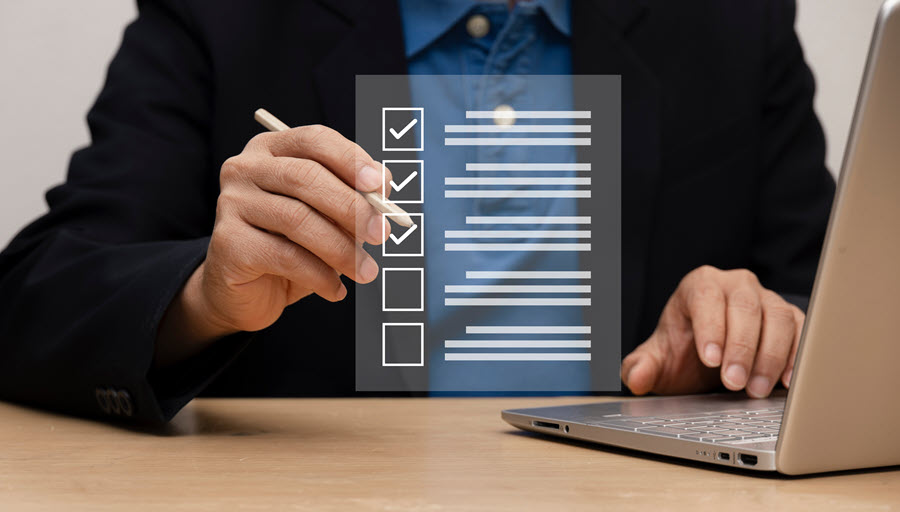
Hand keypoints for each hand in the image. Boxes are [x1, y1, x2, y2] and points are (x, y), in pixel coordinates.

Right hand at [155, 125, 391, 365]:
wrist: (246, 291)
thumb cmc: (291, 245)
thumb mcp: (324, 217)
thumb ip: (349, 200)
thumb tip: (382, 198)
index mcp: (272, 150)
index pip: (314, 140)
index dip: (350, 160)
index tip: (380, 185)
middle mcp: (245, 168)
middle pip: (305, 177)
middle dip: (352, 207)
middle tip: (381, 233)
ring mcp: (231, 203)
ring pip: (297, 219)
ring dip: (341, 249)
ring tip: (366, 271)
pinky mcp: (228, 242)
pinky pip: (285, 256)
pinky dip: (320, 276)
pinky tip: (336, 290)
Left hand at [621, 266, 803, 397]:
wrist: (709, 358)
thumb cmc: (684, 352)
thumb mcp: (660, 360)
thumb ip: (642, 367)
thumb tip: (636, 377)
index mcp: (700, 285)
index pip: (707, 298)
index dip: (710, 327)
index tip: (710, 359)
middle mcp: (736, 285)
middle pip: (745, 307)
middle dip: (741, 347)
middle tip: (734, 383)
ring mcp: (767, 299)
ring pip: (778, 318)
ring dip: (770, 356)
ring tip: (755, 390)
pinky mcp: (791, 318)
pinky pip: (802, 331)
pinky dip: (797, 356)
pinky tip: (787, 382)